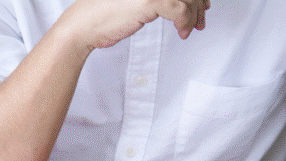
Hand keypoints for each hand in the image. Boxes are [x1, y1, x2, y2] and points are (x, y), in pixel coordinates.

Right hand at [59, 0, 208, 49]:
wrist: (83, 24)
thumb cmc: (103, 13)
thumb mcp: (134, 0)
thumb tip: (180, 1)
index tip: (202, 5)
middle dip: (199, 4)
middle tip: (201, 19)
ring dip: (193, 16)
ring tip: (190, 29)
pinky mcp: (150, 0)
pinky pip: (180, 9)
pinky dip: (185, 22)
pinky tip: (182, 32)